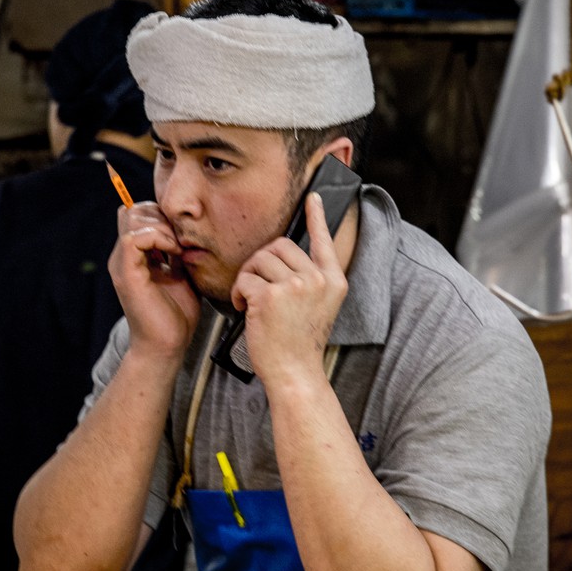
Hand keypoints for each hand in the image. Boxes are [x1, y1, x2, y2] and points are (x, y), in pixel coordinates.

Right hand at [109, 200, 200, 358]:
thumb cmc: (175, 315)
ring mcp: (122, 264)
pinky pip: (134, 238)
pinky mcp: (127, 274)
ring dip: (161, 227)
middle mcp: (123, 257)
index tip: (181, 235)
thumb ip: (175, 253)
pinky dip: (158, 238)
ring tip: (177, 248)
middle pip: (132, 211)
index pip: (137, 215)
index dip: (160, 215)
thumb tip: (183, 232)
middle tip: (179, 239)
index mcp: (133, 256)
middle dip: (161, 216)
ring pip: (132, 218)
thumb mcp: (180, 274)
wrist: (167, 346)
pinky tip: (173, 254)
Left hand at [230, 193, 347, 390]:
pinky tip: (246, 310)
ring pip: (259, 259)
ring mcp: (295, 286)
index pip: (324, 241)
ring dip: (248, 278)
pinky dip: (239, 293)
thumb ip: (308, 280)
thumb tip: (284, 255)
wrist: (295, 373)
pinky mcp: (270, 295)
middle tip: (258, 288)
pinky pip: (245, 278)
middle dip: (262, 263)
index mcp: (332, 281)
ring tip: (253, 302)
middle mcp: (317, 279)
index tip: (313, 197)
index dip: (317, 217)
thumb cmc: (299, 343)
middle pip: (279, 246)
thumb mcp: (317, 307)